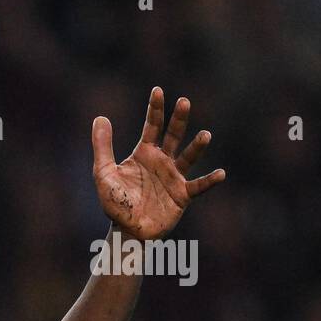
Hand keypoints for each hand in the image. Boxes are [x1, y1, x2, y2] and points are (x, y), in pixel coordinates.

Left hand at [92, 87, 224, 240]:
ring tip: (205, 135)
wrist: (127, 230)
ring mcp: (174, 177)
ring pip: (189, 157)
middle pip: (173, 135)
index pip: (151, 126)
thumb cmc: (114, 202)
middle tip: (184, 101)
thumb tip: (100, 117)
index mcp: (144, 153)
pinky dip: (209, 180)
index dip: (155, 109)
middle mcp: (162, 161)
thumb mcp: (103, 173)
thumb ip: (102, 147)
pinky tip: (220, 174)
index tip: (158, 90)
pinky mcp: (183, 195)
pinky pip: (199, 186)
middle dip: (179, 119)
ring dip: (197, 146)